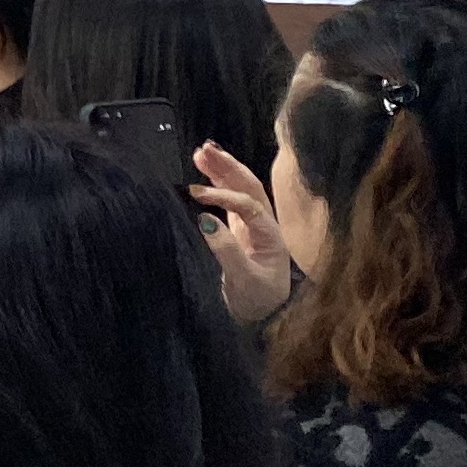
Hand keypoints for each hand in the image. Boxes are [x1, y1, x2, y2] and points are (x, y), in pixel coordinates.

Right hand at [192, 142, 294, 323]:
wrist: (265, 317)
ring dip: (223, 170)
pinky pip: (232, 199)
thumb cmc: (256, 300)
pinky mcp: (242, 230)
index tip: (196, 194)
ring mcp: (255, 226)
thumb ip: (226, 250)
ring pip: (241, 189)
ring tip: (200, 152)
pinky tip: (204, 173)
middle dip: (228, 166)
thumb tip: (204, 218)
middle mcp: (266, 225)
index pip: (248, 205)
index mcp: (270, 236)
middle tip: (203, 149)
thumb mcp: (242, 280)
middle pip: (250, 187)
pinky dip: (218, 183)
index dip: (223, 196)